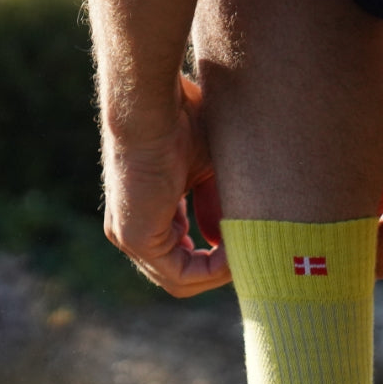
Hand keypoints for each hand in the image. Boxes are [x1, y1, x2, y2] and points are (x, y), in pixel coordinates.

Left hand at [101, 74, 228, 296]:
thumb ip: (216, 206)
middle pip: (181, 274)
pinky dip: (213, 270)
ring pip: (180, 280)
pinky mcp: (136, 237)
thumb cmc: (180, 119)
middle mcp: (131, 227)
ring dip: (220, 271)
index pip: (181, 255)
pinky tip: (236, 251)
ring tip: (249, 250)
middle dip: (220, 270)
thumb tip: (229, 240)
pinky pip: (180, 274)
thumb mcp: (208, 170)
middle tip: (253, 254)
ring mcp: (129, 235)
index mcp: (145, 211)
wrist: (153, 103)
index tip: (247, 242)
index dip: (217, 257)